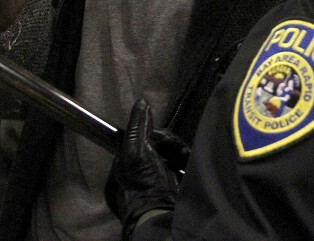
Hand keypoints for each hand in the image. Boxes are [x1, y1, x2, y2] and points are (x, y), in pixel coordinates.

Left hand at [106, 99, 180, 240]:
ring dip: (180, 152)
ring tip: (183, 160)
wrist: (162, 213)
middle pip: (161, 145)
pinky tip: (187, 163)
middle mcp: (141, 171)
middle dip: (170, 144)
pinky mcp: (175, 183)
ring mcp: (159, 178)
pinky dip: (187, 160)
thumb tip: (142, 101)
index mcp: (126, 164)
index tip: (160, 139)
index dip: (156, 136)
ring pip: (174, 152)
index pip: (145, 139)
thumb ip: (138, 126)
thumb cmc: (142, 184)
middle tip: (173, 152)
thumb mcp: (135, 151)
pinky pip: (184, 162)